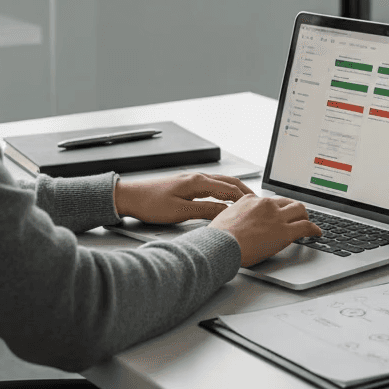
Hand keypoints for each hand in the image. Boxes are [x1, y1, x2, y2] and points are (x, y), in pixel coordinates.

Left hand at [114, 172, 255, 223]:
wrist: (130, 196)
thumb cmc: (151, 204)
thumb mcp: (180, 212)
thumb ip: (205, 211)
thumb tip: (226, 211)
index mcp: (198, 182)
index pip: (229, 188)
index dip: (245, 198)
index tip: (256, 206)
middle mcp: (197, 177)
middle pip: (228, 182)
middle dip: (244, 191)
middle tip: (258, 202)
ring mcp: (192, 179)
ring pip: (220, 182)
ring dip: (235, 189)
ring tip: (246, 199)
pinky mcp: (186, 184)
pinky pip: (212, 185)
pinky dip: (223, 190)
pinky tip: (223, 198)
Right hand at [208, 195, 322, 267]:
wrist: (222, 244)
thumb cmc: (219, 236)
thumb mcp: (225, 217)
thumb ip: (236, 216)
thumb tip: (238, 224)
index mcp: (251, 199)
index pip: (269, 200)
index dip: (276, 208)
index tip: (278, 213)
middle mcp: (265, 204)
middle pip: (287, 201)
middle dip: (294, 208)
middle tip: (297, 216)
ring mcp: (276, 217)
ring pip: (299, 209)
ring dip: (305, 216)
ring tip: (307, 222)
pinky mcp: (284, 232)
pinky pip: (306, 227)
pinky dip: (314, 229)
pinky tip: (316, 233)